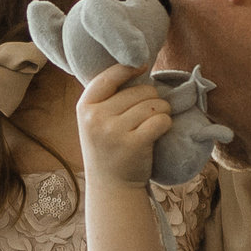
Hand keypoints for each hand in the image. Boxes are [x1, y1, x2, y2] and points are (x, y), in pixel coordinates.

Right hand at [75, 62, 176, 187]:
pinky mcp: (133, 143)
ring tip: (153, 125)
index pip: (109, 76)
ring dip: (162, 112)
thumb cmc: (109, 149)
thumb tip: (135, 63)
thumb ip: (107, 98)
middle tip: (147, 116)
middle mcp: (96, 118)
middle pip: (140, 90)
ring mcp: (113, 131)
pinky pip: (161, 120)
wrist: (111, 187)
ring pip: (154, 104)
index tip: (143, 66)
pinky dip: (165, 124)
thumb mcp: (95, 121)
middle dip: (152, 99)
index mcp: (85, 108)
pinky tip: (158, 132)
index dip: (129, 68)